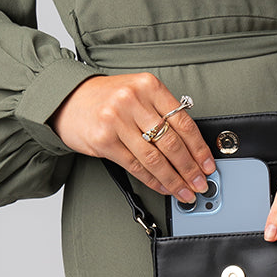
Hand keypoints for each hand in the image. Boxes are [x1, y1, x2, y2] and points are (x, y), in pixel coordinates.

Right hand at [49, 73, 216, 203]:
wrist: (69, 100)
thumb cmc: (107, 98)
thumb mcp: (138, 93)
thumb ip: (161, 111)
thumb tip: (191, 146)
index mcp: (148, 86)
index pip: (183, 121)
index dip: (199, 147)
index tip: (207, 164)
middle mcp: (133, 100)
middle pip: (171, 142)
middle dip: (190, 168)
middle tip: (200, 182)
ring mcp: (117, 121)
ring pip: (154, 158)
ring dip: (174, 179)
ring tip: (185, 190)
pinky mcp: (104, 141)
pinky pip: (136, 166)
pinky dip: (153, 180)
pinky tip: (163, 187)